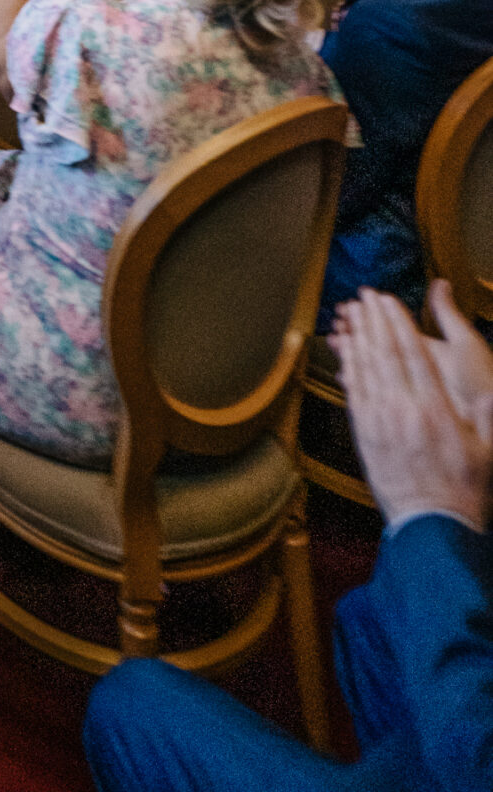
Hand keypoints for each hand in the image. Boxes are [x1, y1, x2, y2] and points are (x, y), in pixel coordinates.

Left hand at [333, 285, 492, 530]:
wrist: (432, 529)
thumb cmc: (465, 494)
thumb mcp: (489, 453)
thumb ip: (488, 416)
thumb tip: (489, 391)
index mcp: (437, 410)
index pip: (415, 354)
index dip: (399, 322)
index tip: (390, 300)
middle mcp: (406, 411)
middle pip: (385, 354)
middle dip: (375, 320)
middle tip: (365, 294)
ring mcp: (382, 423)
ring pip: (366, 369)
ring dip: (358, 336)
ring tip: (352, 312)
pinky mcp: (365, 437)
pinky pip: (354, 394)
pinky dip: (348, 368)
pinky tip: (345, 351)